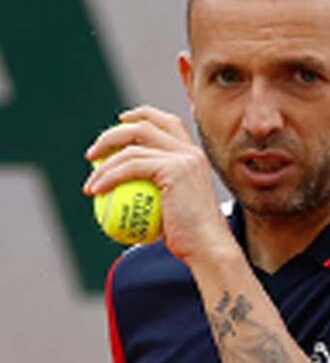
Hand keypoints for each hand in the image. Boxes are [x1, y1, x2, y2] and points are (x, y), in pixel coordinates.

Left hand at [83, 105, 236, 263]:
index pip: (167, 122)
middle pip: (145, 125)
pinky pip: (130, 166)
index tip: (118, 124)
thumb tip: (123, 192)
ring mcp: (184, 158)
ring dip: (103, 162)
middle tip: (93, 155)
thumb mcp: (173, 210)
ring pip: (132, 147)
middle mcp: (191, 152)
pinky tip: (95, 190)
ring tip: (90, 183)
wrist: (207, 246)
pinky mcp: (174, 169)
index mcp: (193, 156)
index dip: (140, 115)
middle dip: (113, 134)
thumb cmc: (189, 238)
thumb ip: (156, 194)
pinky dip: (108, 177)